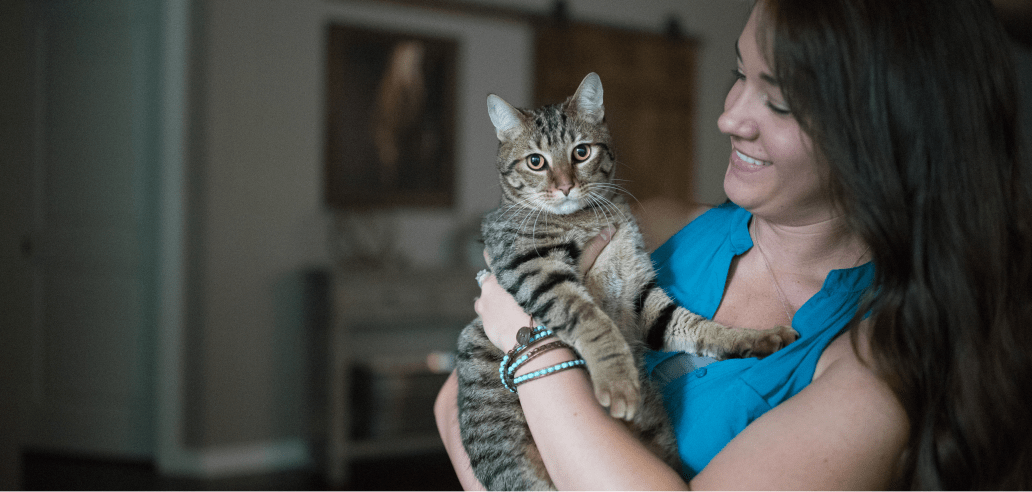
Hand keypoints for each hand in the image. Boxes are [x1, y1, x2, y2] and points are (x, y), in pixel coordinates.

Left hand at [474, 226, 614, 350]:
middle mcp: (493, 278)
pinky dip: (489, 309)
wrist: (540, 344)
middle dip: (498, 272)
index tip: (508, 252)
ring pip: (485, 288)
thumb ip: (592, 249)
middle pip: (488, 268)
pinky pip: (481, 307)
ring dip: (493, 292)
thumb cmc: (559, 306)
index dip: (503, 251)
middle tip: (511, 279)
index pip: (497, 249)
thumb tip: (612, 228)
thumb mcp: (577, 274)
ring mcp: (485, 298)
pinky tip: (501, 313)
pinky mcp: (483, 317)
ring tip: (507, 299)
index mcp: (511, 263)